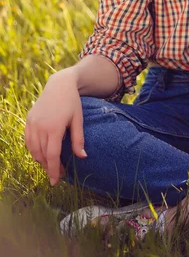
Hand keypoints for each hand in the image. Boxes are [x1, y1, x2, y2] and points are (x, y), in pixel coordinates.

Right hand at [25, 69, 86, 185]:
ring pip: (33, 149)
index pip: (52, 155)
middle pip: (42, 154)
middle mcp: (41, 126)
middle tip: (57, 175)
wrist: (59, 85)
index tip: (56, 181)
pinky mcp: (29, 120)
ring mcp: (33, 123)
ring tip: (50, 165)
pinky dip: (33, 150)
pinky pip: (28, 141)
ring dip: (40, 160)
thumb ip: (78, 139)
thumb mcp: (78, 119)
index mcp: (55, 127)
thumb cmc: (72, 102)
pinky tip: (41, 154)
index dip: (54, 169)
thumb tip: (82, 157)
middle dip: (49, 167)